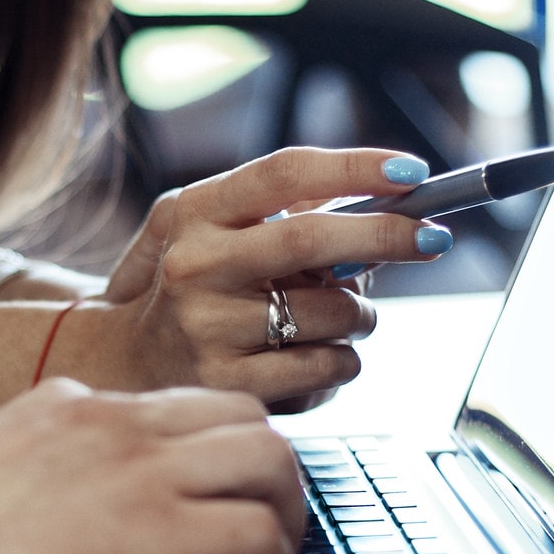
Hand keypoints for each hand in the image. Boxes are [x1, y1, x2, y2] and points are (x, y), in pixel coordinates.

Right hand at [0, 379, 305, 553]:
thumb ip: (42, 483)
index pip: (183, 405)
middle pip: (247, 417)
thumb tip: (67, 522)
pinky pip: (257, 530)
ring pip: (270, 460)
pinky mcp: (152, 530)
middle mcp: (111, 422)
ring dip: (284, 520)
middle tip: (264, 536)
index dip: (220, 454)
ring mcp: (135, 470)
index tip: (223, 499)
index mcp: (69, 407)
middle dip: (271, 478)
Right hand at [75, 148, 455, 408]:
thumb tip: (387, 208)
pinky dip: (342, 362)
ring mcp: (209, 329)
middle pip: (312, 239)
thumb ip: (284, 213)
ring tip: (341, 318)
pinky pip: (327, 368)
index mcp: (195, 212)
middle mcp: (195, 266)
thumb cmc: (190, 287)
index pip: (284, 173)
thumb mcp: (214, 230)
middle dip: (388, 236)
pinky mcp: (229, 385)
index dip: (356, 167)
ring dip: (362, 315)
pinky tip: (316, 358)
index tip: (413, 174)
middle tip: (433, 239)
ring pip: (334, 313)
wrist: (120, 364)